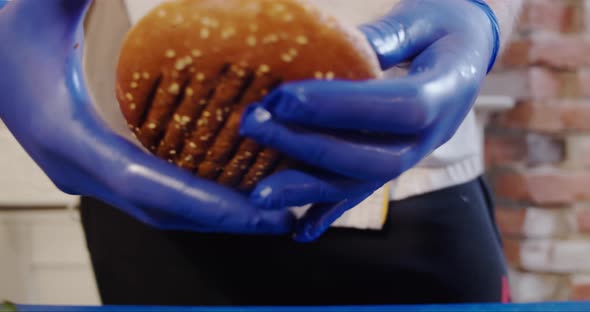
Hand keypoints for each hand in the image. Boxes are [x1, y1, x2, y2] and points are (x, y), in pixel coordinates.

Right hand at [0, 0, 292, 233]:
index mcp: (65, 134)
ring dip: (212, 213)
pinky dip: (194, 194)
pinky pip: (153, 189)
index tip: (257, 212)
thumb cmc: (15, 23)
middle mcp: (75, 166)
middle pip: (160, 209)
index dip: (204, 204)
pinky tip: (232, 181)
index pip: (146, 185)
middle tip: (282, 218)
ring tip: (269, 208)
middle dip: (222, 219)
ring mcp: (85, 170)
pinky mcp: (97, 164)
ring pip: (158, 207)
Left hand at [240, 0, 499, 241]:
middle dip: (309, 146)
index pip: (398, 108)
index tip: (285, 98)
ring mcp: (413, 154)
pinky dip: (330, 211)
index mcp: (446, 92)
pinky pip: (362, 191)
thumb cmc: (445, 22)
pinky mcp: (394, 161)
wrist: (467, 47)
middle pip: (372, 156)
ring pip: (362, 182)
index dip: (343, 107)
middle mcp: (432, 135)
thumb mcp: (422, 18)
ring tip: (260, 193)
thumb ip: (384, 37)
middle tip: (256, 127)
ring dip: (309, 189)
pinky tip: (300, 231)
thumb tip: (329, 49)